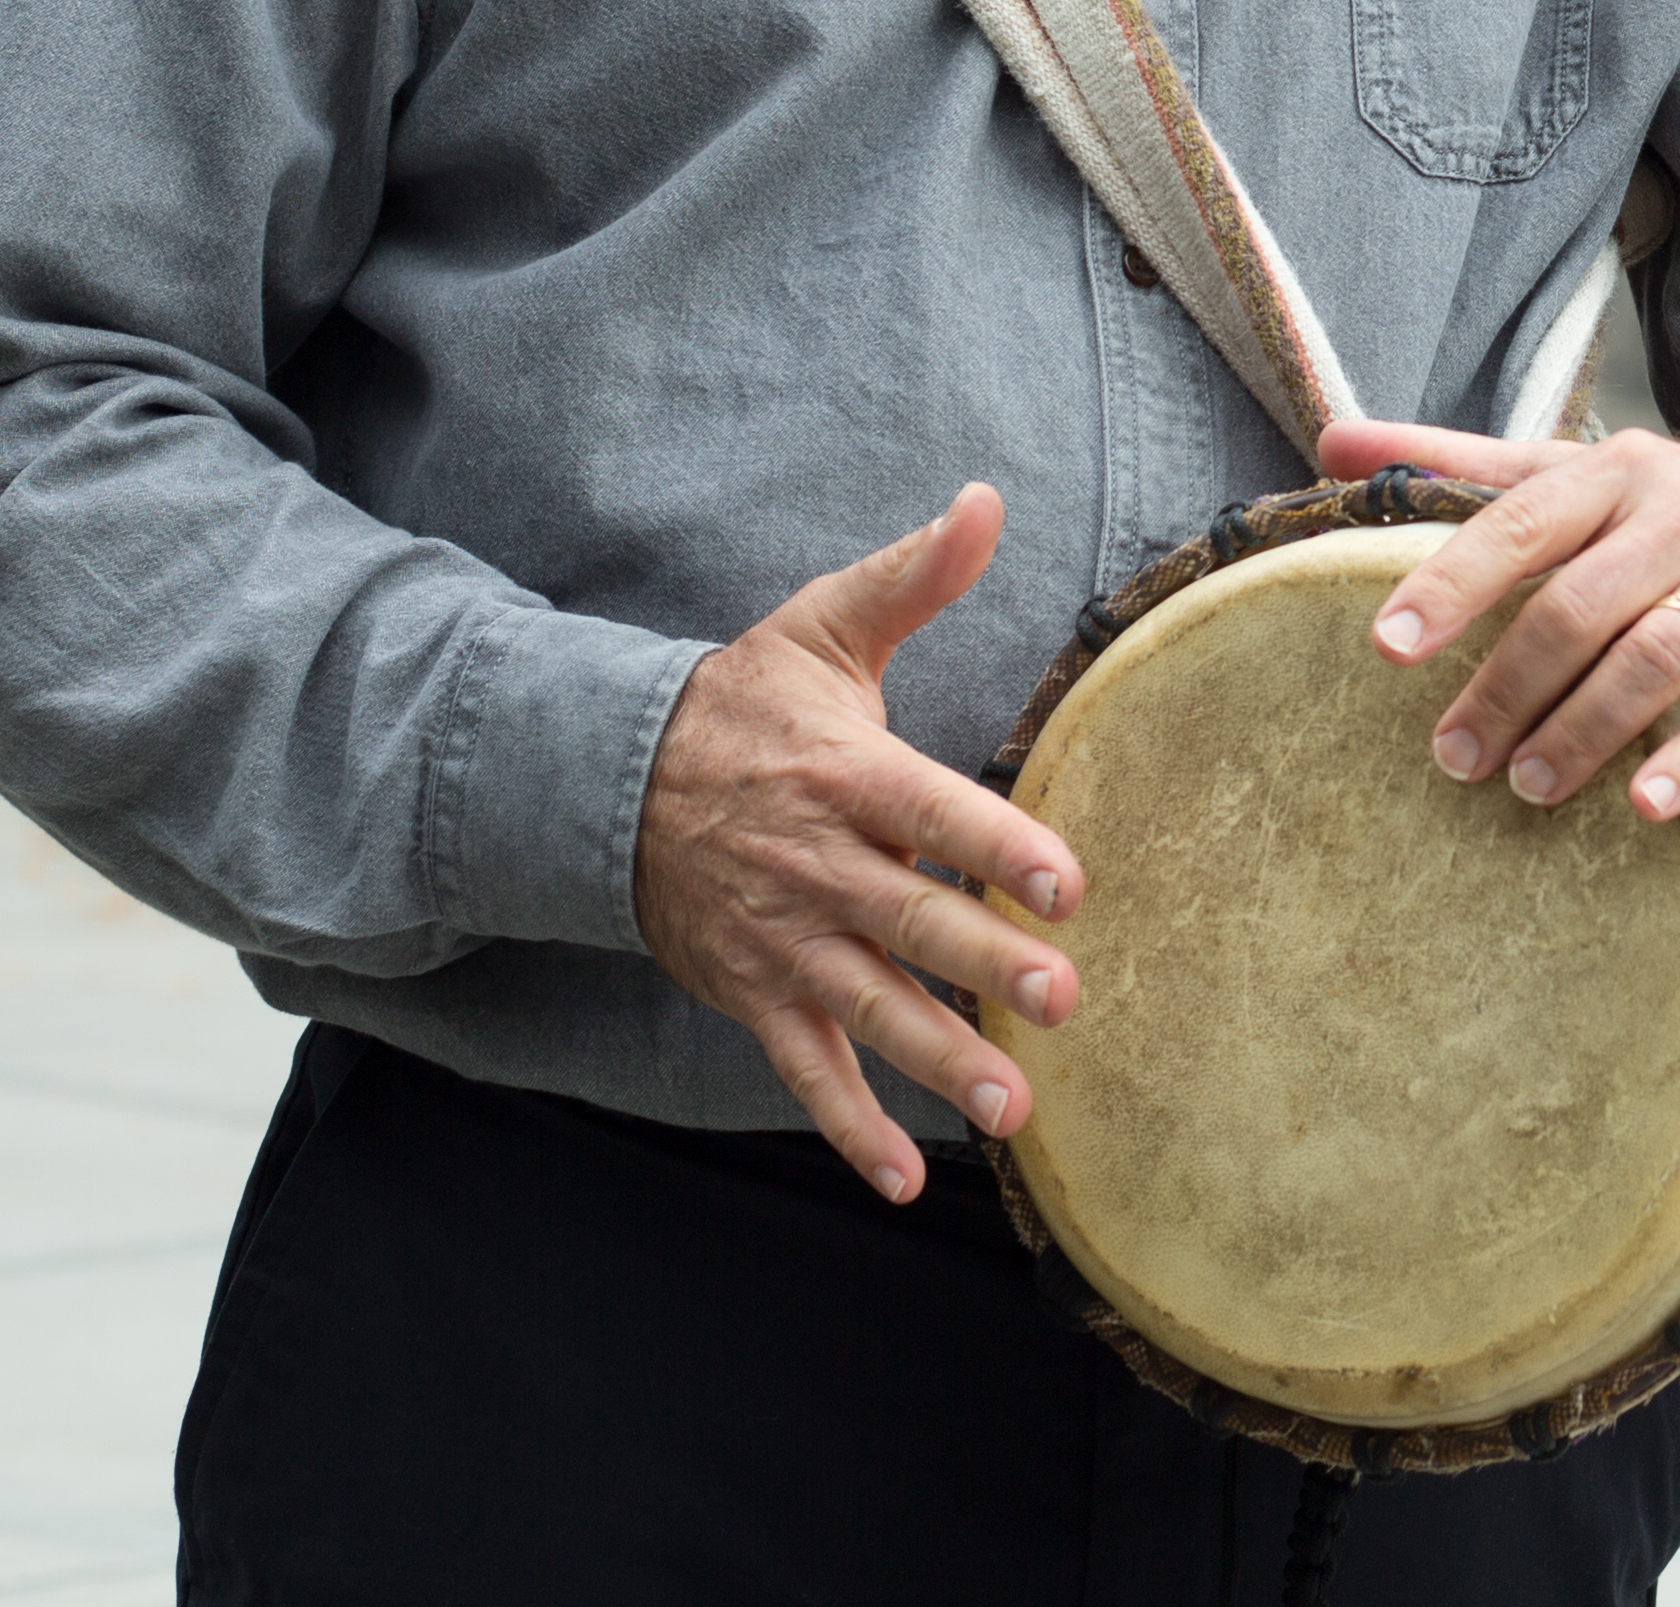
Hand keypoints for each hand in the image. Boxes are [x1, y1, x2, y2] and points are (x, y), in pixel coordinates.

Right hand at [632, 482, 1089, 1202]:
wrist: (612, 781)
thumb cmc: (747, 701)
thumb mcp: (823, 627)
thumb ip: (913, 574)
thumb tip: (986, 499)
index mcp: (843, 773)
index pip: (931, 811)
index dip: (997, 844)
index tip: (1066, 881)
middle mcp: (815, 866)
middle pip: (910, 922)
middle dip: (984, 965)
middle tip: (1060, 1000)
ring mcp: (783, 941)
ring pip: (869, 1012)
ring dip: (938, 1063)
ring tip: (1012, 1111)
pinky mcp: (756, 995)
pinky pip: (805, 1073)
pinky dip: (850, 1129)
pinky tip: (906, 1180)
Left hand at [1317, 420, 1679, 822]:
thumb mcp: (1581, 473)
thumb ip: (1459, 464)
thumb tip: (1332, 442)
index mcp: (1617, 469)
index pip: (1521, 521)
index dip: (1452, 583)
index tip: (1389, 646)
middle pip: (1579, 604)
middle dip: (1508, 686)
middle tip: (1452, 757)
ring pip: (1655, 652)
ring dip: (1583, 729)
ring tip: (1529, 787)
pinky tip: (1647, 805)